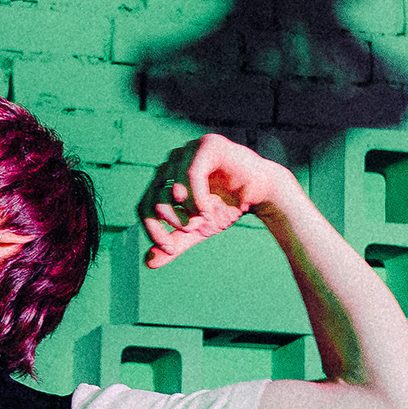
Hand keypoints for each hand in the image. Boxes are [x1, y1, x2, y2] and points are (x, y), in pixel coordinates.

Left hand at [139, 135, 294, 270]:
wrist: (262, 192)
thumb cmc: (228, 206)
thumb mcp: (197, 228)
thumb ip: (174, 242)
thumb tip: (148, 263)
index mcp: (165, 179)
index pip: (144, 206)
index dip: (153, 230)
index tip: (170, 249)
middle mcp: (172, 162)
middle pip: (154, 199)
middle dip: (173, 222)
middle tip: (194, 228)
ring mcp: (188, 150)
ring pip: (171, 189)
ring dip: (187, 212)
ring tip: (204, 218)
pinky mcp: (207, 145)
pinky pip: (192, 174)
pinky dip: (198, 198)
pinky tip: (208, 211)